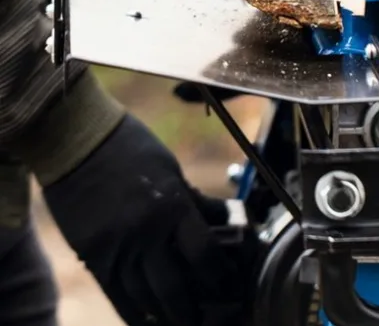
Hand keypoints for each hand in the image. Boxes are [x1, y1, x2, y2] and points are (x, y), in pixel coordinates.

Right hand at [43, 113, 254, 324]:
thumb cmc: (130, 147)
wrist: (76, 141)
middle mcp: (145, 233)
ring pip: (145, 300)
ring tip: (184, 322)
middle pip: (175, 289)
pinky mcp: (92, 256)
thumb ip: (195, 202)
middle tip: (209, 317)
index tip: (230, 285)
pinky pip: (116, 296)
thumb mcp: (172, 170)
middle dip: (194, 310)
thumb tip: (224, 221)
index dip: (221, 276)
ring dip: (167, 317)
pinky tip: (150, 320)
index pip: (204, 254)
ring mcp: (116, 249)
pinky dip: (135, 314)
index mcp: (172, 206)